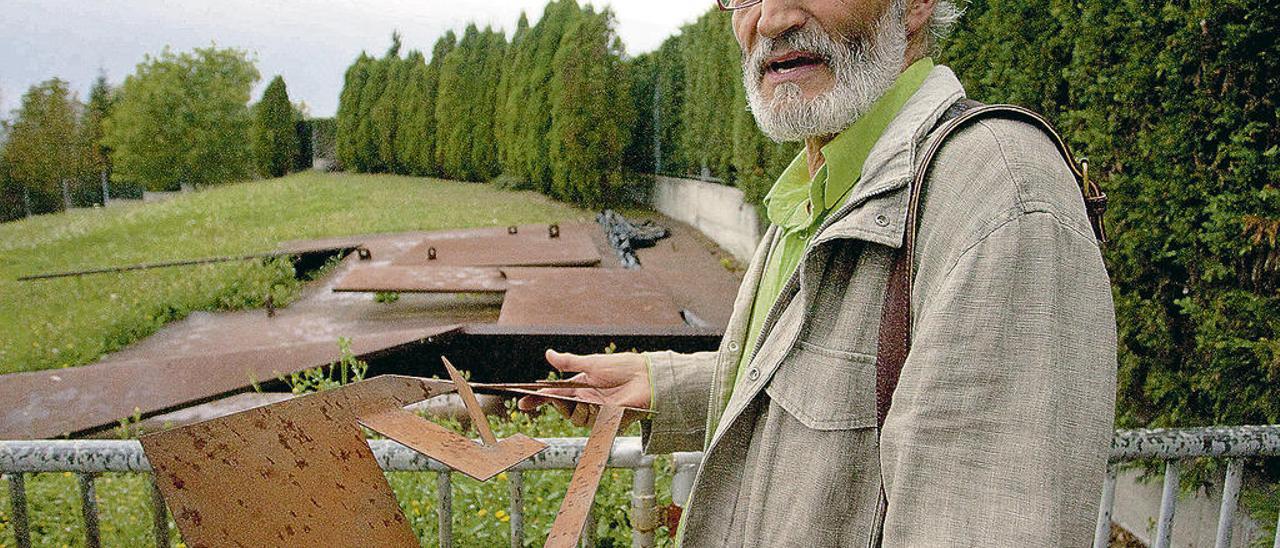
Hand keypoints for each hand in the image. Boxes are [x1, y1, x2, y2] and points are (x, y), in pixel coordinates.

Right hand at [517, 349, 650, 426]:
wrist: (647, 378)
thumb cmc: (624, 367)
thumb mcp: (592, 363)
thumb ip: (569, 362)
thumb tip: (548, 354)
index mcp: (580, 386)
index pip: (553, 395)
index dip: (537, 400)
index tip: (523, 403)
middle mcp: (586, 400)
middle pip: (562, 409)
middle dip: (555, 404)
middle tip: (555, 397)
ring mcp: (597, 412)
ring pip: (575, 419)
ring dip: (576, 409)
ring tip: (587, 399)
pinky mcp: (608, 421)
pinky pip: (592, 423)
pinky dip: (592, 414)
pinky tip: (599, 406)